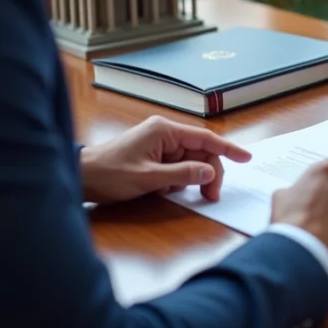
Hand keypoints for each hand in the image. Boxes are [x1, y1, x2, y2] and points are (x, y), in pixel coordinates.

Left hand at [80, 115, 250, 204]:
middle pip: (200, 151)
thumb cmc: (110, 174)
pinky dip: (180, 179)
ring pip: (190, 160)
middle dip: (210, 172)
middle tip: (211, 196)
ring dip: (195, 177)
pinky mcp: (153, 155)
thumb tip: (210, 170)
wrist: (80, 177)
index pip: (205, 138)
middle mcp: (164, 133)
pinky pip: (177, 165)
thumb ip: (182, 174)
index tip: (247, 158)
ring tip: (193, 195)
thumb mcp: (149, 178)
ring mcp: (158, 143)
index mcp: (164, 130)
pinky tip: (170, 190)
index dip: (228, 149)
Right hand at [271, 160, 327, 280]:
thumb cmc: (288, 223)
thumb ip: (296, 191)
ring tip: (326, 237)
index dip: (320, 185)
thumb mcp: (280, 198)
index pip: (327, 170)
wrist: (300, 255)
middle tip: (321, 217)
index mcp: (325, 172)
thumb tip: (297, 197)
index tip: (314, 195)